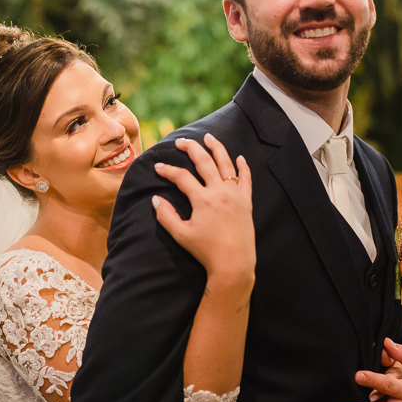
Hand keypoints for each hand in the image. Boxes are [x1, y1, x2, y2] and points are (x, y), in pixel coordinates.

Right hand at [152, 134, 254, 283]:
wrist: (233, 264)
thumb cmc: (206, 251)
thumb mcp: (181, 235)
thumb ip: (166, 216)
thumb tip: (156, 200)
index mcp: (202, 199)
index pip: (181, 177)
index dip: (168, 170)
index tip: (158, 167)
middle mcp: (220, 192)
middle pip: (204, 161)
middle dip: (191, 148)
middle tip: (181, 141)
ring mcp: (235, 195)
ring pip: (226, 164)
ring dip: (217, 148)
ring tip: (209, 137)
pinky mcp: (246, 202)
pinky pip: (246, 179)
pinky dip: (243, 167)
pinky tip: (239, 158)